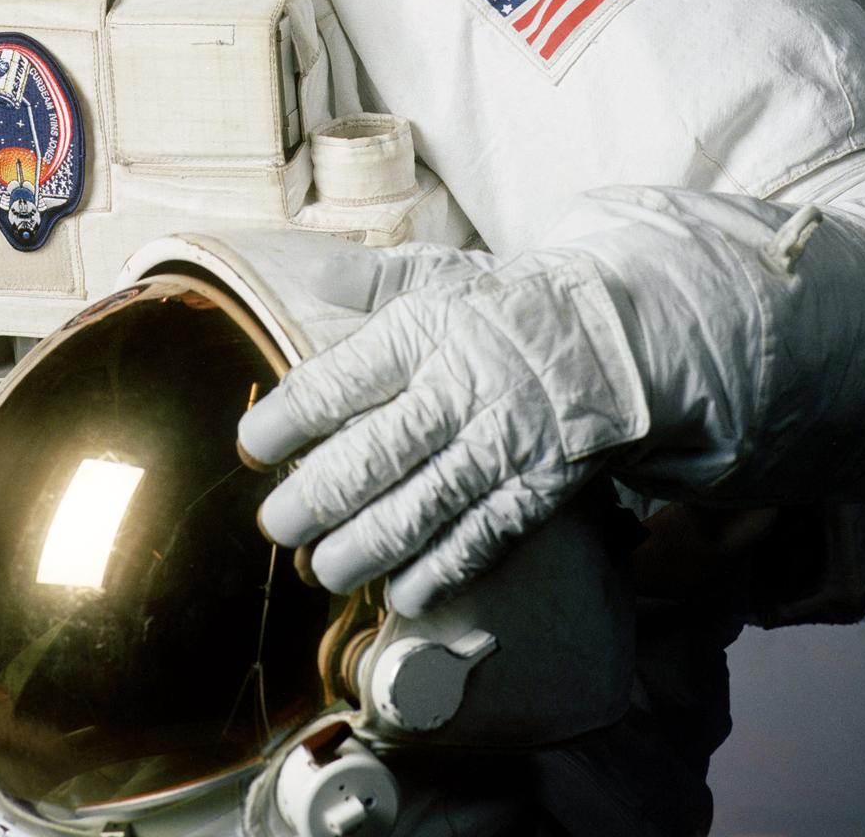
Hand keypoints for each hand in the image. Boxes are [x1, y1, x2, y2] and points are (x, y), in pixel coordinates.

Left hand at [236, 247, 646, 615]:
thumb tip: (315, 271)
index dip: (289, 420)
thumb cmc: (506, 306)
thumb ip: (375, 280)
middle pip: (376, 453)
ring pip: (425, 504)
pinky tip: (402, 593)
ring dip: (368, 545)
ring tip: (324, 569)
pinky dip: (442, 568)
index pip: (342, 380)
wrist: (613, 332)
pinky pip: (484, 534)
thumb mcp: (443, 274)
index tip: (251, 447)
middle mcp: (460, 387)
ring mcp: (503, 440)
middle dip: (318, 497)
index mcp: (424, 330)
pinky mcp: (539, 483)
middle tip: (276, 525)